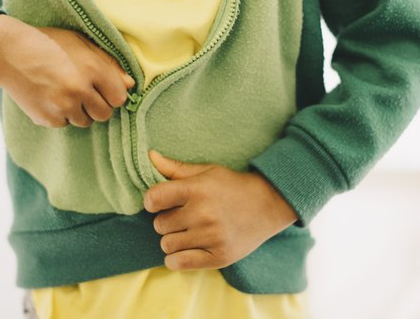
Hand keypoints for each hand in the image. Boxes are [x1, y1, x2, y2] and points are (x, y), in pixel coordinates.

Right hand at [0, 14, 134, 127]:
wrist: (9, 53)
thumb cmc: (50, 44)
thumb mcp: (82, 44)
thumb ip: (108, 64)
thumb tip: (130, 84)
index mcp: (92, 69)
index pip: (119, 98)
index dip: (112, 94)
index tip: (103, 88)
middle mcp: (79, 90)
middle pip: (104, 114)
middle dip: (98, 105)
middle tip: (84, 92)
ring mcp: (62, 107)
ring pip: (84, 121)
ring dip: (79, 111)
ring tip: (64, 92)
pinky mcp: (47, 118)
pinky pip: (64, 124)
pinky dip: (61, 115)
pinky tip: (51, 97)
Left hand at [144, 150, 298, 270]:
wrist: (269, 205)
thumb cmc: (233, 186)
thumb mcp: (207, 171)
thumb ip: (176, 168)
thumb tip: (150, 156)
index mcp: (197, 189)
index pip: (154, 199)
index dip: (151, 201)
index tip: (159, 202)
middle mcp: (203, 214)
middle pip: (160, 224)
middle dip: (167, 220)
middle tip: (183, 216)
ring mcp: (211, 237)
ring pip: (167, 244)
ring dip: (173, 239)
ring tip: (188, 231)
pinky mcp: (218, 257)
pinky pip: (179, 263)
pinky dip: (176, 258)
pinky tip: (186, 248)